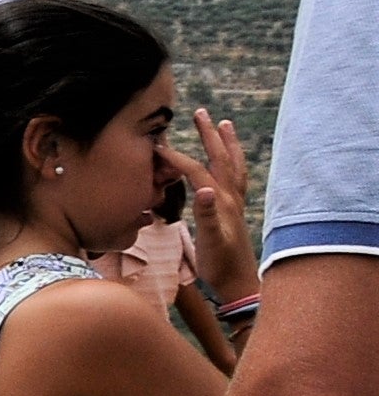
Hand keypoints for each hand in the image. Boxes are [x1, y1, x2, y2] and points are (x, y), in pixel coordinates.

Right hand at [185, 104, 259, 306]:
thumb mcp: (210, 241)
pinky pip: (236, 177)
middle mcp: (230, 197)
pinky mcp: (235, 210)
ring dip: (227, 143)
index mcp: (221, 202)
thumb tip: (202, 190)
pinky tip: (227, 161)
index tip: (155, 146)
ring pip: (233, 165)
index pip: (195, 170)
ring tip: (224, 125)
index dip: (175, 157)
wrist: (239, 282)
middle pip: (220, 158)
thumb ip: (206, 215)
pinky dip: (232, 162)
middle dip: (210, 135)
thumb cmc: (219, 264)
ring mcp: (235, 203)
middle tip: (201, 113)